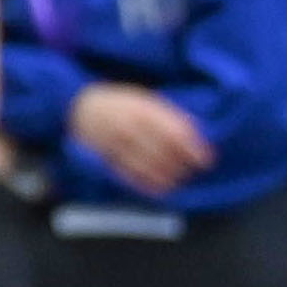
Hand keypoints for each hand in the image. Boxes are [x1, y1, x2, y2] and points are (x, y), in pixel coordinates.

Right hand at [68, 85, 217, 194]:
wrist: (79, 108)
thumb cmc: (119, 103)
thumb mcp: (145, 99)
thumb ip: (169, 114)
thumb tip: (196, 131)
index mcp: (141, 110)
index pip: (173, 132)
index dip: (192, 148)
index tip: (206, 160)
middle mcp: (128, 127)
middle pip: (161, 152)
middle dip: (181, 165)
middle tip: (192, 170)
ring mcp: (115, 144)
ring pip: (146, 166)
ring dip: (167, 176)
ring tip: (178, 179)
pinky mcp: (105, 158)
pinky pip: (128, 175)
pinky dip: (147, 184)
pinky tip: (161, 188)